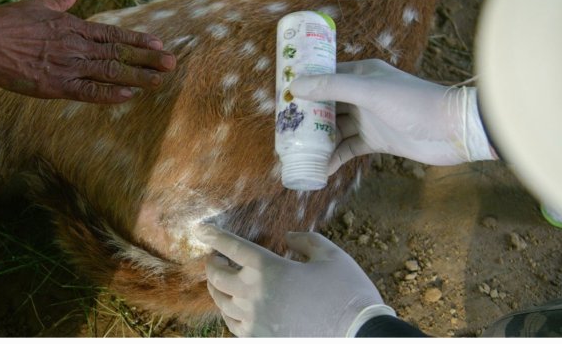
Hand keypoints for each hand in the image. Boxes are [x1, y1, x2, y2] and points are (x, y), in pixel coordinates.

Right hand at [0, 0, 176, 102]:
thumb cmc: (8, 21)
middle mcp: (76, 46)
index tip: (160, 43)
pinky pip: (88, 91)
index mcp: (73, 27)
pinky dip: (109, 93)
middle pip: (119, 53)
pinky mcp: (54, 85)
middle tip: (173, 64)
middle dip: (148, 59)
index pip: (114, 34)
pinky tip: (129, 95)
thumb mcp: (40, 5)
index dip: (138, 40)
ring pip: (110, 72)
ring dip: (137, 76)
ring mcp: (67, 66)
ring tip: (160, 81)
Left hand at [201, 225, 392, 336]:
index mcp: (269, 267)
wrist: (360, 338)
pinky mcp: (262, 340)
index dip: (214, 235)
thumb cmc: (346, 293)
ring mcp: (256, 321)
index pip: (231, 246)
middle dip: (212, 264)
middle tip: (216, 258)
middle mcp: (255, 293)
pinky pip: (234, 326)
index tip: (201, 229)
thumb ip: (305, 241)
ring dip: (218, 288)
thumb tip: (288, 238)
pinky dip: (229, 313)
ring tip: (222, 281)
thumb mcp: (330, 255)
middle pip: (217, 276)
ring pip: (221, 302)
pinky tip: (235, 307)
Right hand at [296, 59, 496, 172]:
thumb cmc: (413, 102)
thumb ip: (333, 88)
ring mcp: (369, 118)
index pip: (325, 74)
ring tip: (295, 149)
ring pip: (335, 127)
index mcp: (361, 73)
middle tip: (283, 126)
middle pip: (326, 102)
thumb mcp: (370, 91)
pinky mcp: (377, 140)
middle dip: (306, 114)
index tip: (281, 94)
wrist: (454, 130)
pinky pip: (348, 148)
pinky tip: (320, 167)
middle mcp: (362, 93)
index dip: (304, 83)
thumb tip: (296, 86)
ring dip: (318, 138)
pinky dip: (334, 157)